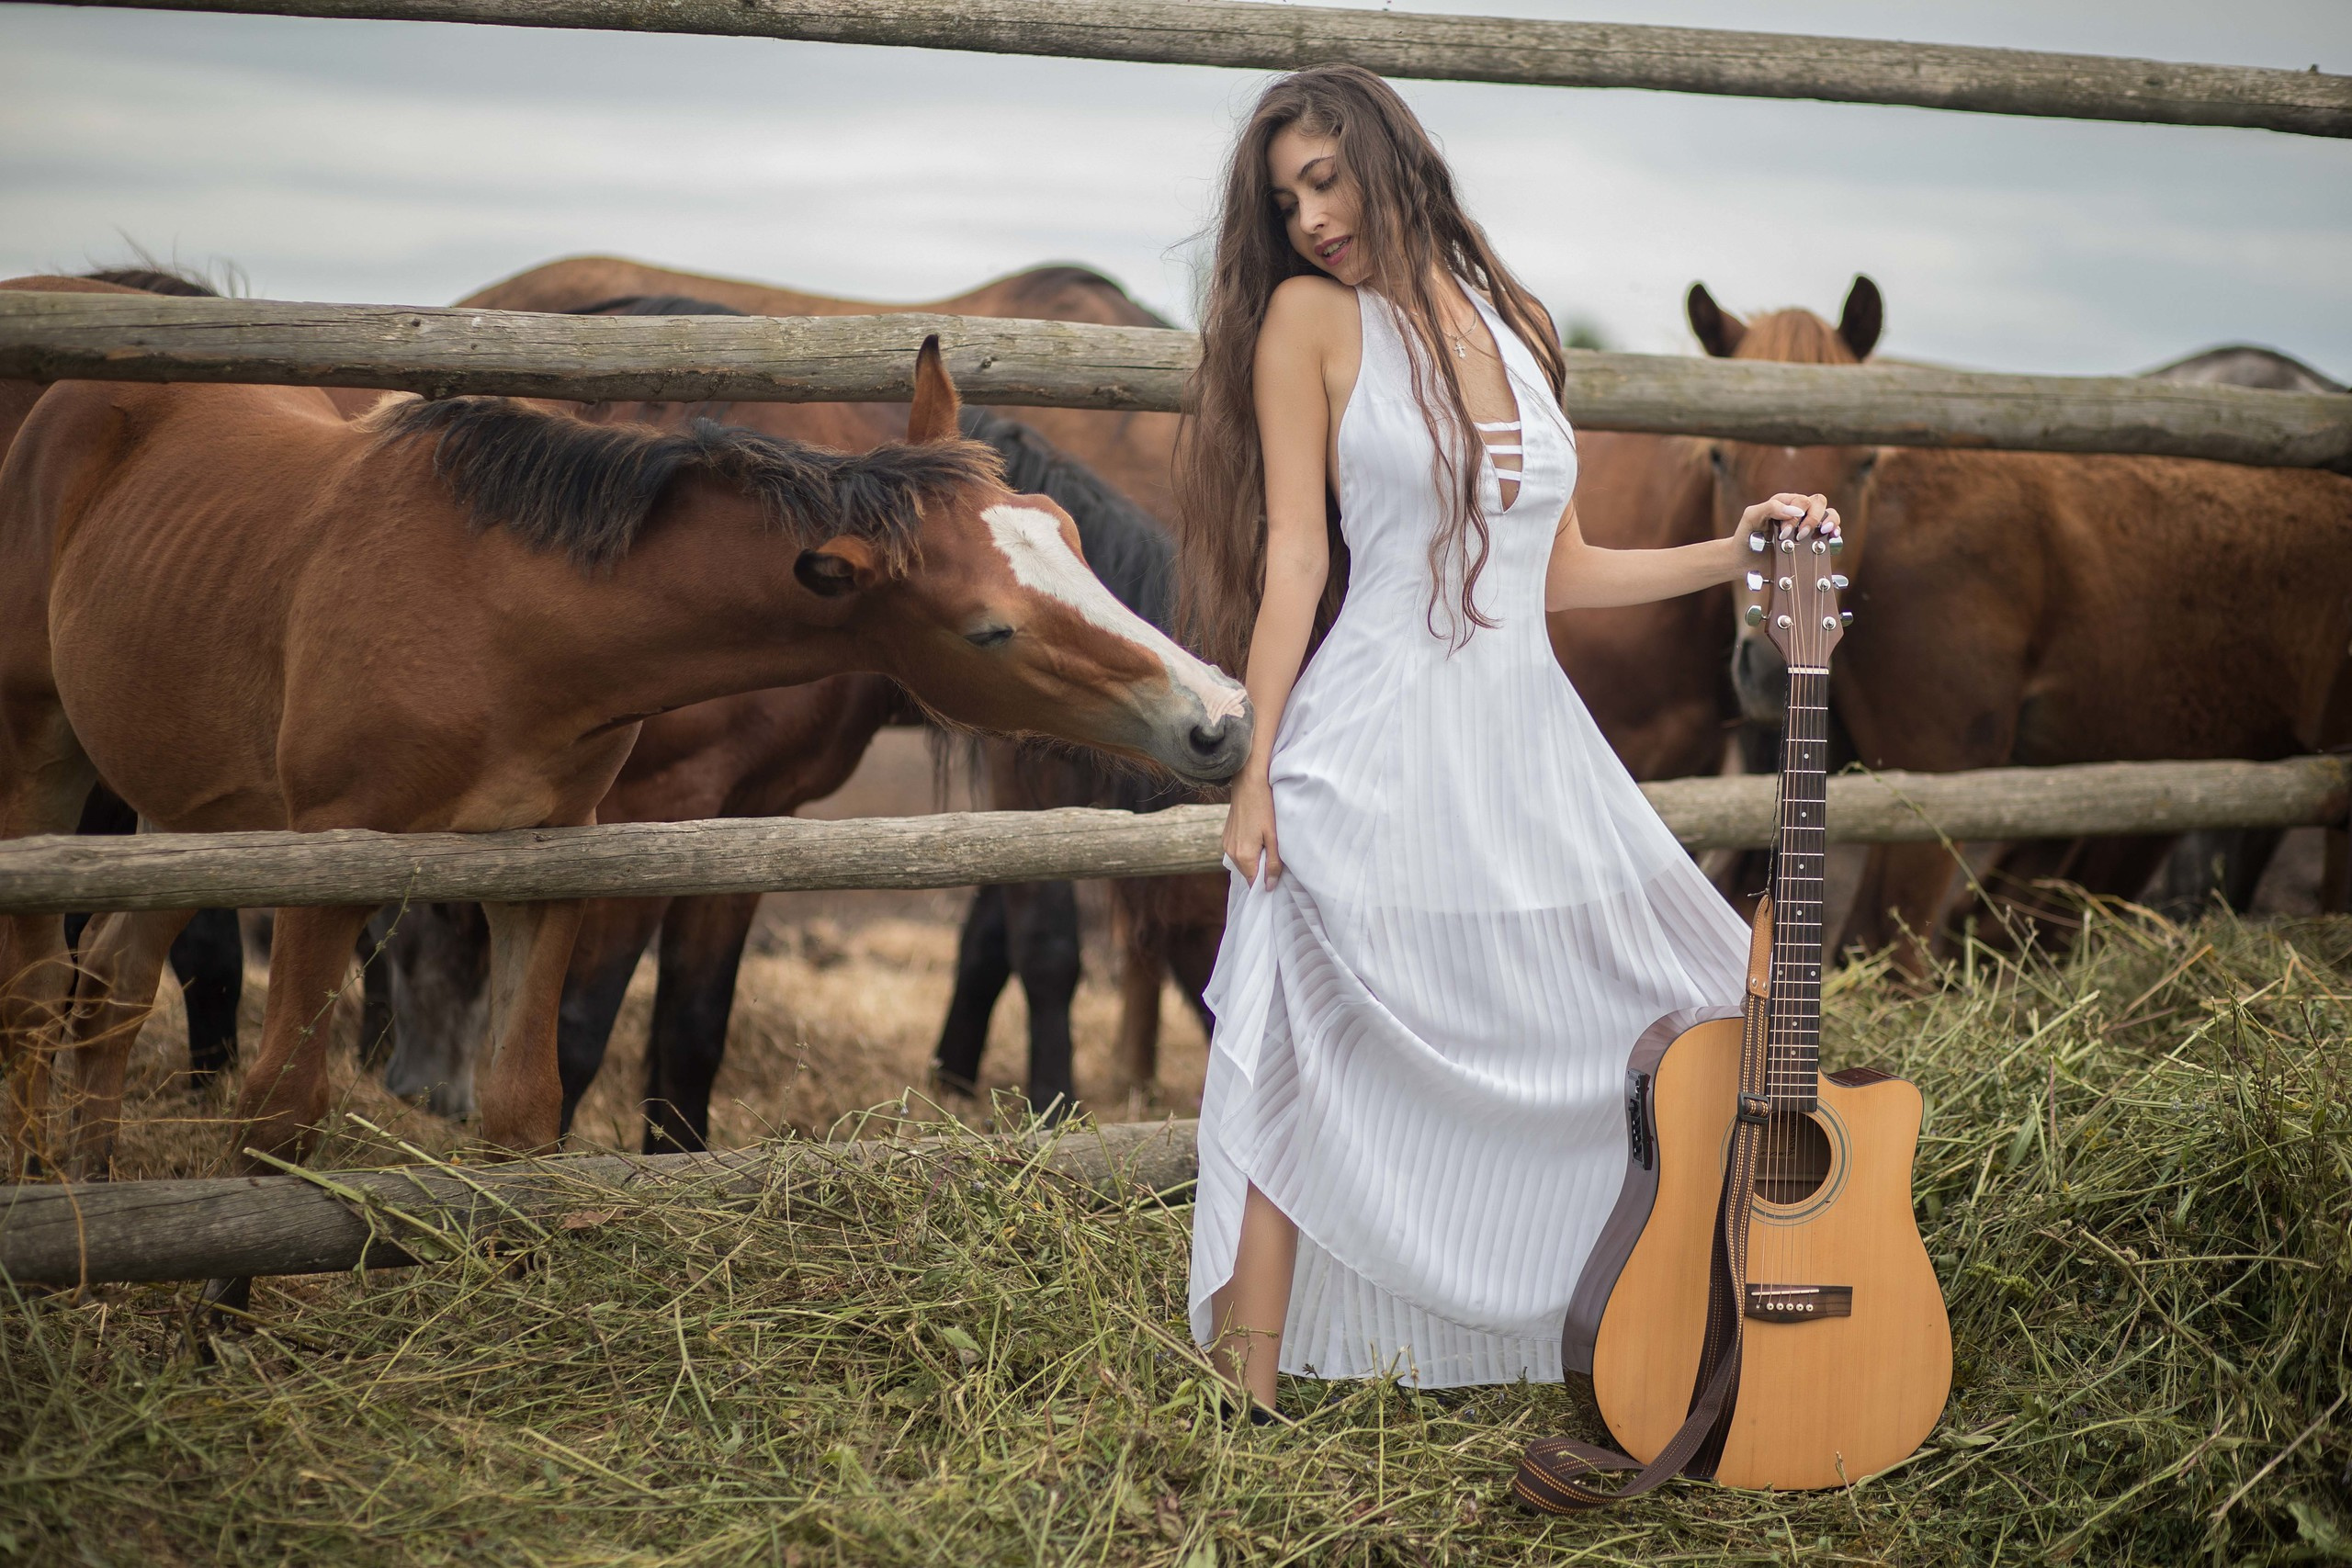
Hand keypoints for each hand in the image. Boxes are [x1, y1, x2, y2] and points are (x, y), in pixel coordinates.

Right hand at [1222, 770, 1281, 886]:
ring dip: (1254, 859)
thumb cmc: (1265, 807)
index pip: (1253, 882)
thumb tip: (1269, 886)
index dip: (1265, 882)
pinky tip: (1257, 837)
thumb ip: (1273, 863)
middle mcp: (1231, 853)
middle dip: (1260, 870)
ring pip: (1243, 863)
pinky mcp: (1225, 837)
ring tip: (1267, 843)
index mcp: (1244, 855)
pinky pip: (1237, 852)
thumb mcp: (1274, 837)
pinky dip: (1247, 850)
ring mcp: (1226, 844)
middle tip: (1275, 854)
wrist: (1249, 783)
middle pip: (1248, 873)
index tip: (1277, 873)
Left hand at [1731, 492, 1841, 568]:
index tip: (1784, 534)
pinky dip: (1836, 531)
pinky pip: (1832, 530)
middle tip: (1800, 536)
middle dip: (1812, 518)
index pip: (1799, 500)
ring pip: (1829, 513)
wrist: (1745, 562)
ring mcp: (1807, 525)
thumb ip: (1769, 508)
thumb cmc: (1746, 538)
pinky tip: (1833, 536)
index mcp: (1784, 502)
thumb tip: (1796, 511)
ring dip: (1830, 521)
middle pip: (1818, 502)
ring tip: (1825, 532)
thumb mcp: (1751, 518)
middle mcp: (1798, 511)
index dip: (1795, 516)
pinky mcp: (1813, 540)